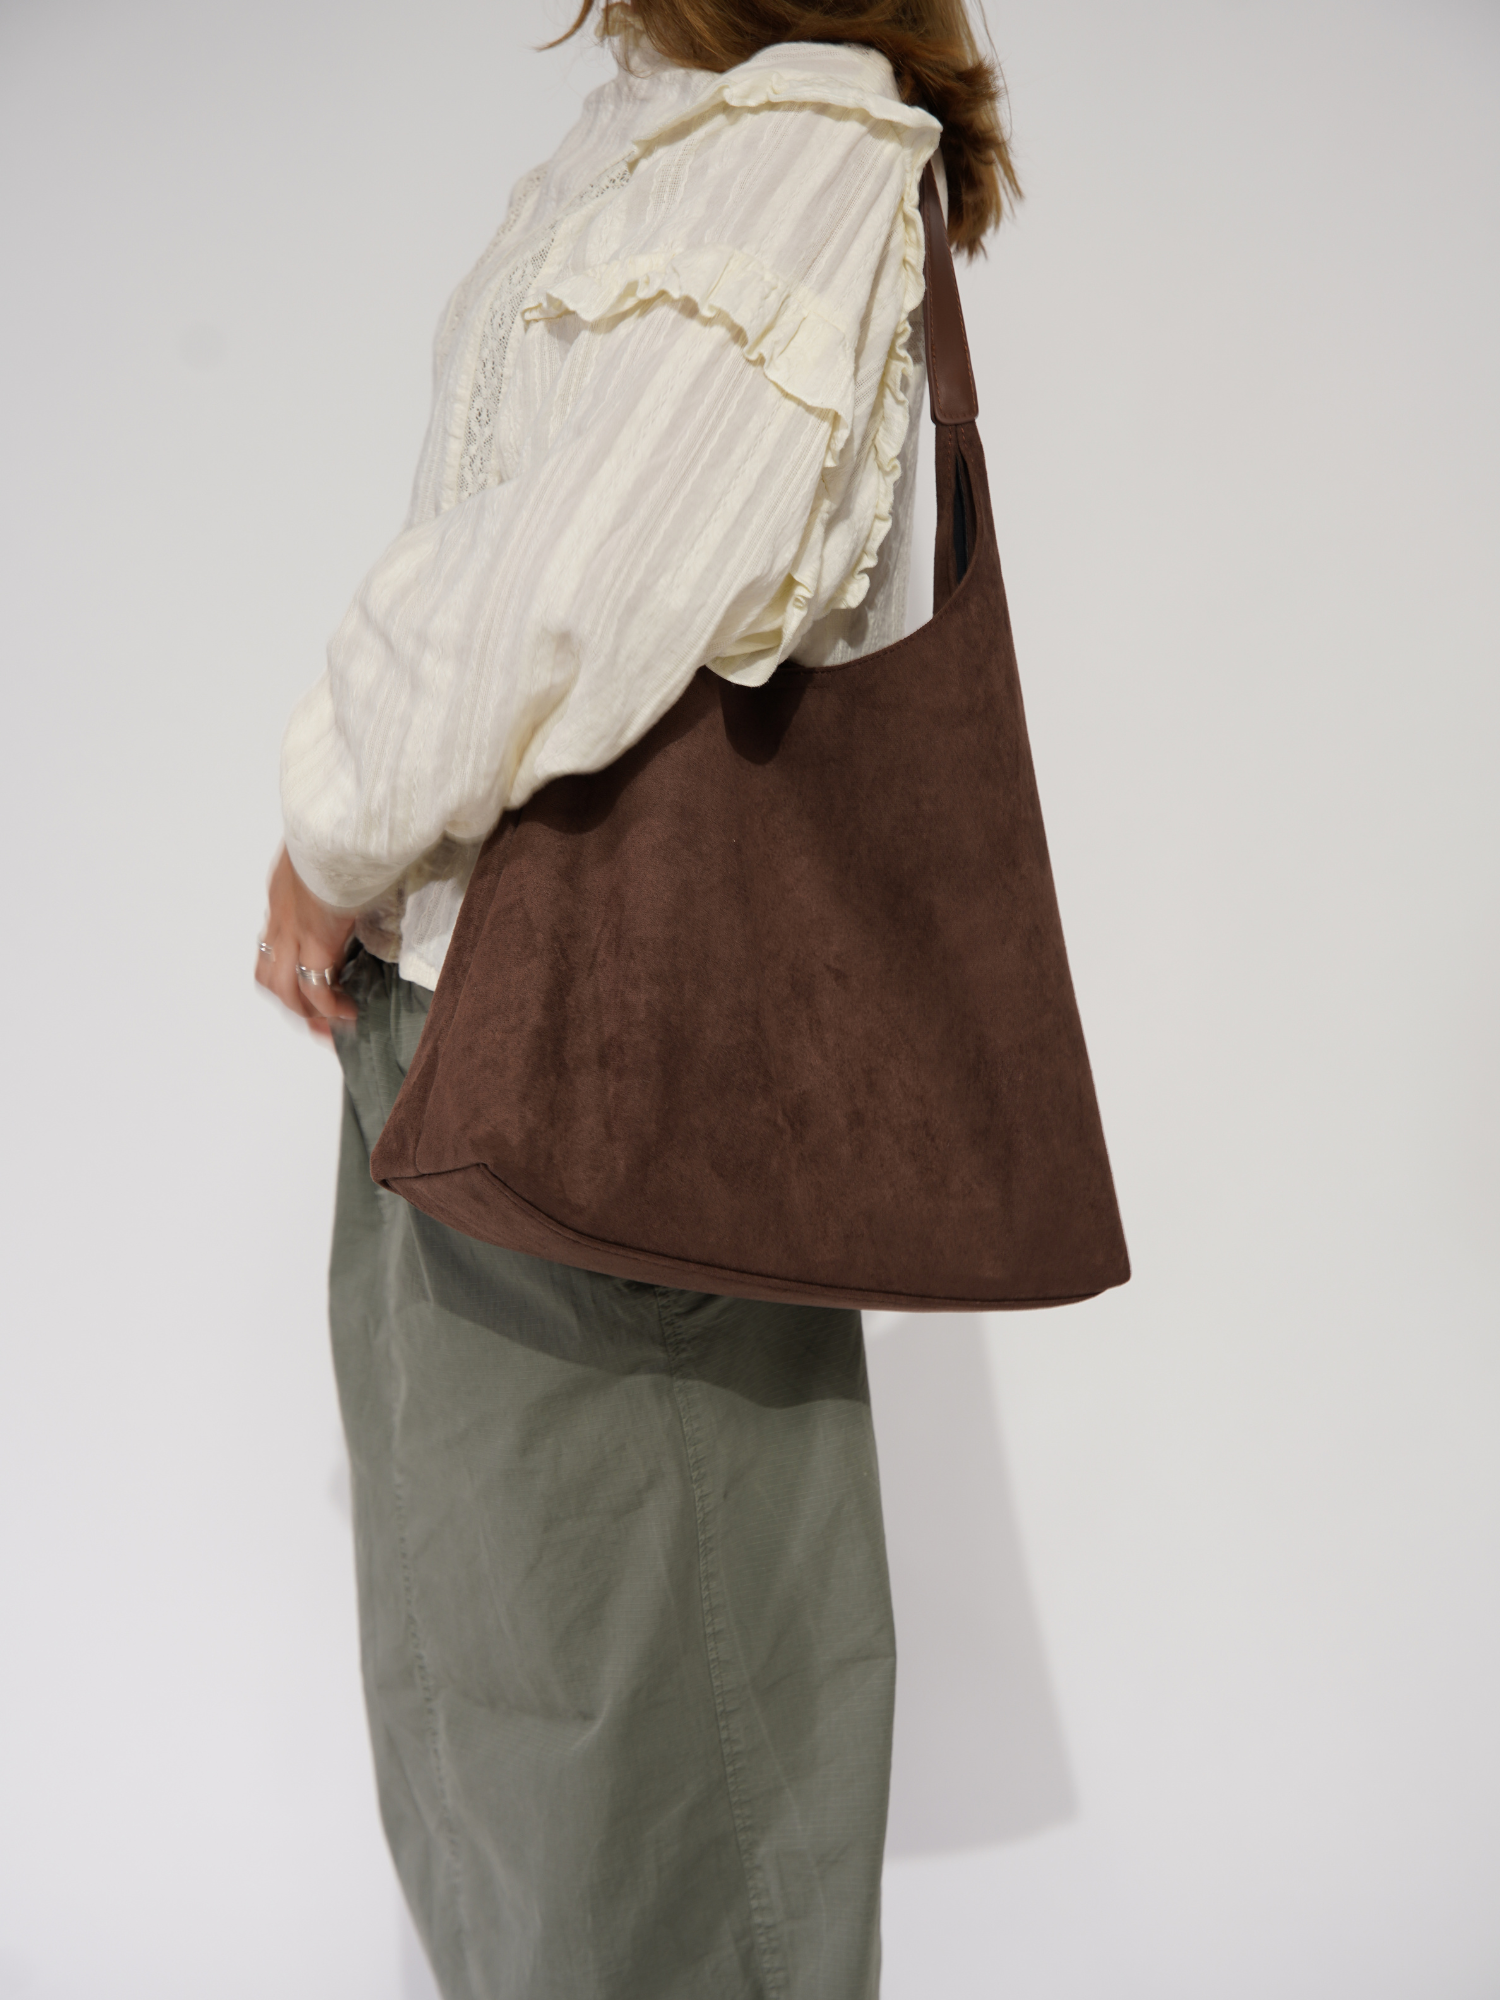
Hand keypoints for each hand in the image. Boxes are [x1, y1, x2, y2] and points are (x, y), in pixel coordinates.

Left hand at [256, 846, 358, 1040]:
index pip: (273, 942)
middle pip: (269, 975)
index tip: (306, 982)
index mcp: (282, 894)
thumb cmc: (338, 831)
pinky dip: (328, 1007)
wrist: (338, 826)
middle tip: (312, 1020)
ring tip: (328, 1024)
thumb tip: (354, 874)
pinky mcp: (317, 940)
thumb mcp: (326, 852)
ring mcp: (294, 931)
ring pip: (284, 988)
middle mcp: (281, 918)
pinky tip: (346, 1014)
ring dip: (305, 1011)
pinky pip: (316, 988)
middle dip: (291, 1002)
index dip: (286, 968)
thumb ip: (333, 869)